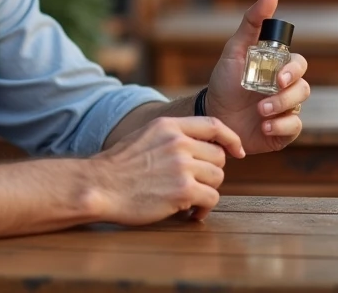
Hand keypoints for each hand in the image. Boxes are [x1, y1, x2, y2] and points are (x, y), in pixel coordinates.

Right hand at [90, 116, 244, 223]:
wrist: (100, 186)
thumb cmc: (119, 167)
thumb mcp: (145, 136)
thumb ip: (170, 136)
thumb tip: (198, 145)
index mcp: (169, 126)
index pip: (213, 124)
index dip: (230, 138)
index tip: (237, 151)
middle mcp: (179, 142)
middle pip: (218, 156)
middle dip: (210, 172)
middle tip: (195, 185)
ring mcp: (182, 165)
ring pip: (217, 178)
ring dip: (207, 191)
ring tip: (191, 201)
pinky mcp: (183, 190)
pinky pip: (211, 199)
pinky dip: (204, 209)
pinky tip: (190, 214)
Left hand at [205, 0, 310, 154]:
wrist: (212, 115)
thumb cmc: (225, 81)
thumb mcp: (235, 50)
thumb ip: (252, 22)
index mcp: (278, 69)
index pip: (299, 64)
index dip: (293, 70)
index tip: (279, 77)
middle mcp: (285, 89)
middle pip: (303, 87)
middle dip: (287, 94)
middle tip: (265, 100)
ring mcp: (285, 110)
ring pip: (299, 108)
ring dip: (281, 110)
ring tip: (260, 113)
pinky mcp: (281, 131)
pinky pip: (294, 129)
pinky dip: (281, 128)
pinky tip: (264, 127)